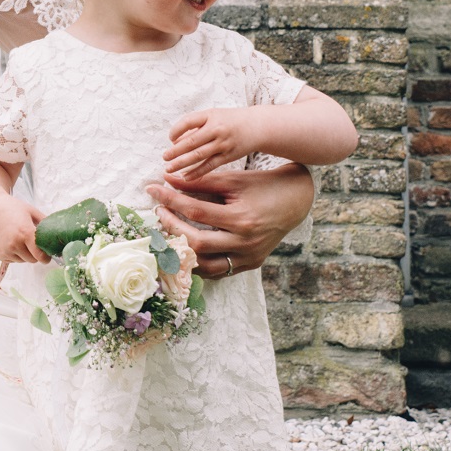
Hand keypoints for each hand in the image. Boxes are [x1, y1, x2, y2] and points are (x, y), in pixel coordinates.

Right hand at [0, 195, 46, 263]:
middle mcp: (14, 244)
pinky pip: (12, 260)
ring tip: (19, 240)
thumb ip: (45, 224)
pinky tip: (10, 242)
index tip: (48, 255)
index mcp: (25, 233)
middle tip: (32, 244)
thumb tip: (57, 234)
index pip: (40, 255)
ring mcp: (5, 251)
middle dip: (35, 254)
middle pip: (33, 260)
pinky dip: (14, 254)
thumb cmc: (11, 208)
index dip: (46, 257)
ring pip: (22, 261)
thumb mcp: (31, 211)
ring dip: (24, 254)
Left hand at [145, 163, 313, 278]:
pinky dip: (199, 264)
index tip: (153, 190)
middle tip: (158, 212)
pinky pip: (218, 271)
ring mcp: (248, 257)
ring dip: (182, 252)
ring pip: (205, 265)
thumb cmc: (262, 186)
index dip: (170, 200)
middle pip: (196, 243)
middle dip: (171, 227)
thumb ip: (199, 182)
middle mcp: (245, 242)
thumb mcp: (233, 180)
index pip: (196, 211)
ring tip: (167, 234)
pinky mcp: (251, 264)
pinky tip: (185, 250)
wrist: (296, 200)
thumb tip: (167, 179)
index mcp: (241, 218)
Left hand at [164, 107, 260, 179]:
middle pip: (191, 141)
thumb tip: (175, 140)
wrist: (257, 126)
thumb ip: (196, 125)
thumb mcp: (214, 115)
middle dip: (175, 151)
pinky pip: (209, 166)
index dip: (175, 130)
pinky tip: (185, 177)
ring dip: (181, 163)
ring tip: (169, 168)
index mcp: (211, 115)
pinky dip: (196, 172)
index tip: (170, 138)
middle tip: (164, 157)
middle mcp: (216, 129)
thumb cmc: (230, 121)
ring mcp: (222, 143)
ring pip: (198, 155)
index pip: (187, 121)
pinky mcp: (228, 156)